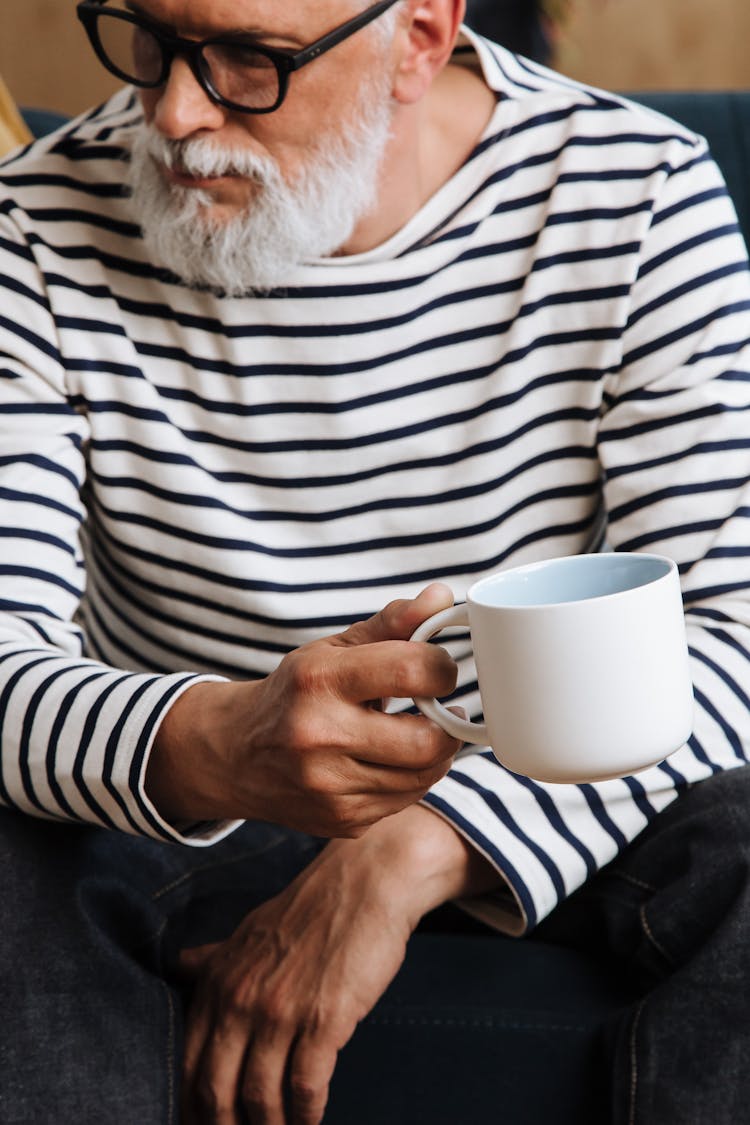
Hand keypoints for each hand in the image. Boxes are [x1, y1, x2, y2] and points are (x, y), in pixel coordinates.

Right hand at [148, 585, 461, 835]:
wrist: (236, 753)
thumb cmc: (295, 693)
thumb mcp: (334, 649)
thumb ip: (393, 623)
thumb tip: (442, 596)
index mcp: (319, 681)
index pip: (412, 671)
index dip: (442, 669)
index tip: (439, 669)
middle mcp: (319, 736)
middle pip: (426, 740)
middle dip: (447, 722)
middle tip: (442, 707)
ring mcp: (328, 786)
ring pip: (423, 776)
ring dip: (435, 751)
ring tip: (421, 730)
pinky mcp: (340, 819)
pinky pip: (406, 800)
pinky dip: (413, 778)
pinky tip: (396, 758)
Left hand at [177, 807, 500, 1124]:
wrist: (364, 883)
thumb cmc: (310, 909)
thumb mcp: (250, 931)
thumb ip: (216, 958)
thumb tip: (179, 965)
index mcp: (219, 981)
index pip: (189, 1063)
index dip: (191, 1106)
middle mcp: (241, 1000)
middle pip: (217, 1090)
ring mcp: (281, 1011)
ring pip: (261, 1097)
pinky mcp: (324, 1020)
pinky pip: (306, 1086)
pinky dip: (306, 1115)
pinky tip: (310, 1122)